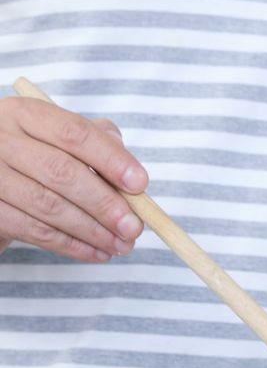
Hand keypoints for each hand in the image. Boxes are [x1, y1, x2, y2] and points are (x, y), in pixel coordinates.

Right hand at [0, 97, 146, 261]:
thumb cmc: (42, 159)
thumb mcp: (65, 142)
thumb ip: (101, 146)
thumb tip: (133, 178)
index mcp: (25, 114)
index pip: (74, 132)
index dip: (111, 159)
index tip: (141, 185)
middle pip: (60, 171)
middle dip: (104, 203)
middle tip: (135, 227)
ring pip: (46, 205)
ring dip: (92, 230)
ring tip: (122, 244)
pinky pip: (32, 231)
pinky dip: (71, 245)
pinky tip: (97, 252)